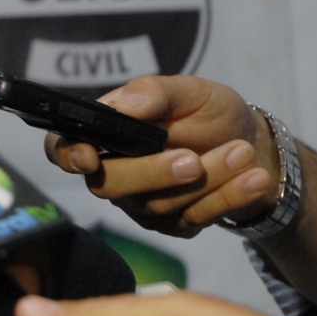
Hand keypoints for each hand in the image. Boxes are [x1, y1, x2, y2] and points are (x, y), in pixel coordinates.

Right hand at [45, 76, 279, 235]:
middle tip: (192, 159)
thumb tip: (124, 105)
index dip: (66, 154)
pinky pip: (193, 219)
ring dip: (206, 179)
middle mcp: (114, 171)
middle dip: (151, 173)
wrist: (252, 144)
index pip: (63, 147)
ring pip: (158, 204)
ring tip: (242, 152)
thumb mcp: (190, 90)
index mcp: (105, 132)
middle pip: (108, 185)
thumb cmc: (208, 111)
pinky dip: (228, 198)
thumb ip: (155, 92)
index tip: (88, 157)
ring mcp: (141, 203)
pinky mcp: (174, 225)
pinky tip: (253, 178)